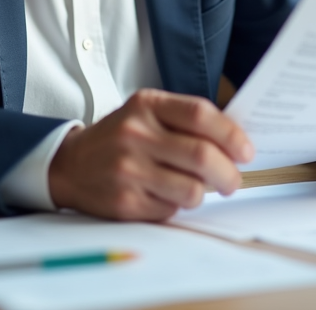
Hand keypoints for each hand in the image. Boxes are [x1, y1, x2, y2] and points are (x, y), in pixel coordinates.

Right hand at [47, 88, 253, 220]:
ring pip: (192, 190)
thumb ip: (186, 121)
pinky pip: (171, 210)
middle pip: (202, 155)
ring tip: (196, 188)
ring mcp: (129, 170)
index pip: (200, 114)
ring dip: (203, 193)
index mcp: (146, 105)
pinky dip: (176, 206)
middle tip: (233, 180)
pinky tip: (164, 195)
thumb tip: (236, 142)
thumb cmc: (120, 138)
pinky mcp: (125, 203)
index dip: (231, 135)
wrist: (69, 165)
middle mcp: (135, 134)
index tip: (246, 151)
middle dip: (229, 173)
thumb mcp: (147, 113)